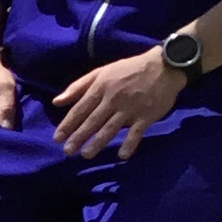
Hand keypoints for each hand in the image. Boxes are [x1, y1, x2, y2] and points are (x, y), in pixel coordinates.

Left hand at [50, 47, 185, 159]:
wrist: (164, 65)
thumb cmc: (129, 69)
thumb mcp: (102, 72)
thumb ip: (78, 86)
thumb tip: (56, 101)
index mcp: (101, 87)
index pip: (80, 109)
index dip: (68, 124)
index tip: (57, 138)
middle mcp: (113, 99)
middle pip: (93, 121)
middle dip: (78, 137)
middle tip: (67, 151)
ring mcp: (130, 108)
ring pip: (110, 128)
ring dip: (97, 143)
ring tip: (86, 155)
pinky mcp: (146, 115)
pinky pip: (136, 132)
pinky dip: (129, 144)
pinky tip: (122, 156)